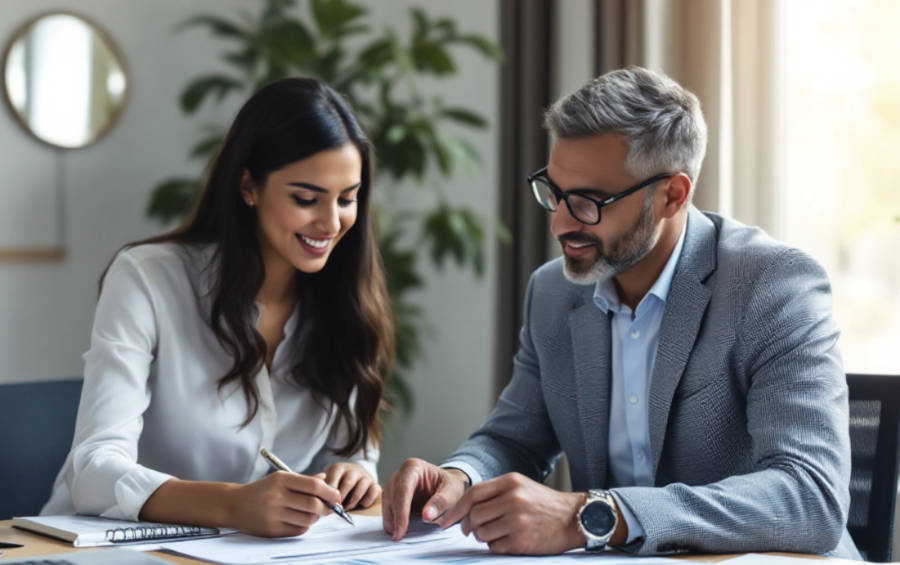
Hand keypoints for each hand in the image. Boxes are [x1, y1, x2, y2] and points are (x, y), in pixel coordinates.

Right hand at [227, 471, 341, 536]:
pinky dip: (305, 526)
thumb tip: (327, 481)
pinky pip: (298, 530)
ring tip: (313, 513)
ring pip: (308, 520)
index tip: (337, 496)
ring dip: (316, 517)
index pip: (313, 486)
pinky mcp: (272, 530)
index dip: (330, 492)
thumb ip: (305, 480)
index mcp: (281, 480)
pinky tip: (300, 520)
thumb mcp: (281, 478)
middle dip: (327, 507)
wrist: (234, 505)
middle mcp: (276, 497)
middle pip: (313, 505)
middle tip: (329, 507)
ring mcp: (273, 515)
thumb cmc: (263, 490)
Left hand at [323, 462, 380, 509]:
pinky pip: (375, 491)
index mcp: (339, 468)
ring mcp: (366, 477)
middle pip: (348, 482)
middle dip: (342, 497)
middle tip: (337, 508)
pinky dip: (368, 500)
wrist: (354, 484)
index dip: (331, 488)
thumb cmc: (337, 487)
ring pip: (362, 486)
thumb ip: (321, 487)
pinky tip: (361, 505)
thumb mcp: (327, 483)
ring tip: (347, 508)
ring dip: (353, 500)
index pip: (335, 473)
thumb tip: (316, 495)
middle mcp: (354, 470)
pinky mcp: (375, 485)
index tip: (328, 501)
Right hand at [382, 458, 468, 539]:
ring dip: (391, 520)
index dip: (401, 510)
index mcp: (414, 467)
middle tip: (398, 537)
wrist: (451, 488)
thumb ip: (441, 502)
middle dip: (394, 517)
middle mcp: (401, 474)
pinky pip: (389, 509)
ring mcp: (395, 485)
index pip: (403, 488)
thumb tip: (427, 516)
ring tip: (398, 535)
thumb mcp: (453, 492)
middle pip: (391, 496)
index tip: (402, 529)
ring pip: (387, 503)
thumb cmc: (451, 486)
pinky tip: (398, 531)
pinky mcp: (394, 497)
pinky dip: (393, 521)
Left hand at [437, 472, 585, 554]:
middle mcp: (513, 499)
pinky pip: (495, 547)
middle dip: (469, 525)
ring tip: (496, 533)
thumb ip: (494, 493)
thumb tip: (463, 510)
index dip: (456, 508)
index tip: (446, 519)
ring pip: (482, 533)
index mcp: (511, 482)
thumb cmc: (544, 503)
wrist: (575, 518)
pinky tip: (508, 540)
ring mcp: (518, 521)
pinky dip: (496, 546)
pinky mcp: (522, 541)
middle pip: (474, 515)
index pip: (472, 494)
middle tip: (473, 529)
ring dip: (483, 536)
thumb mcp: (520, 487)